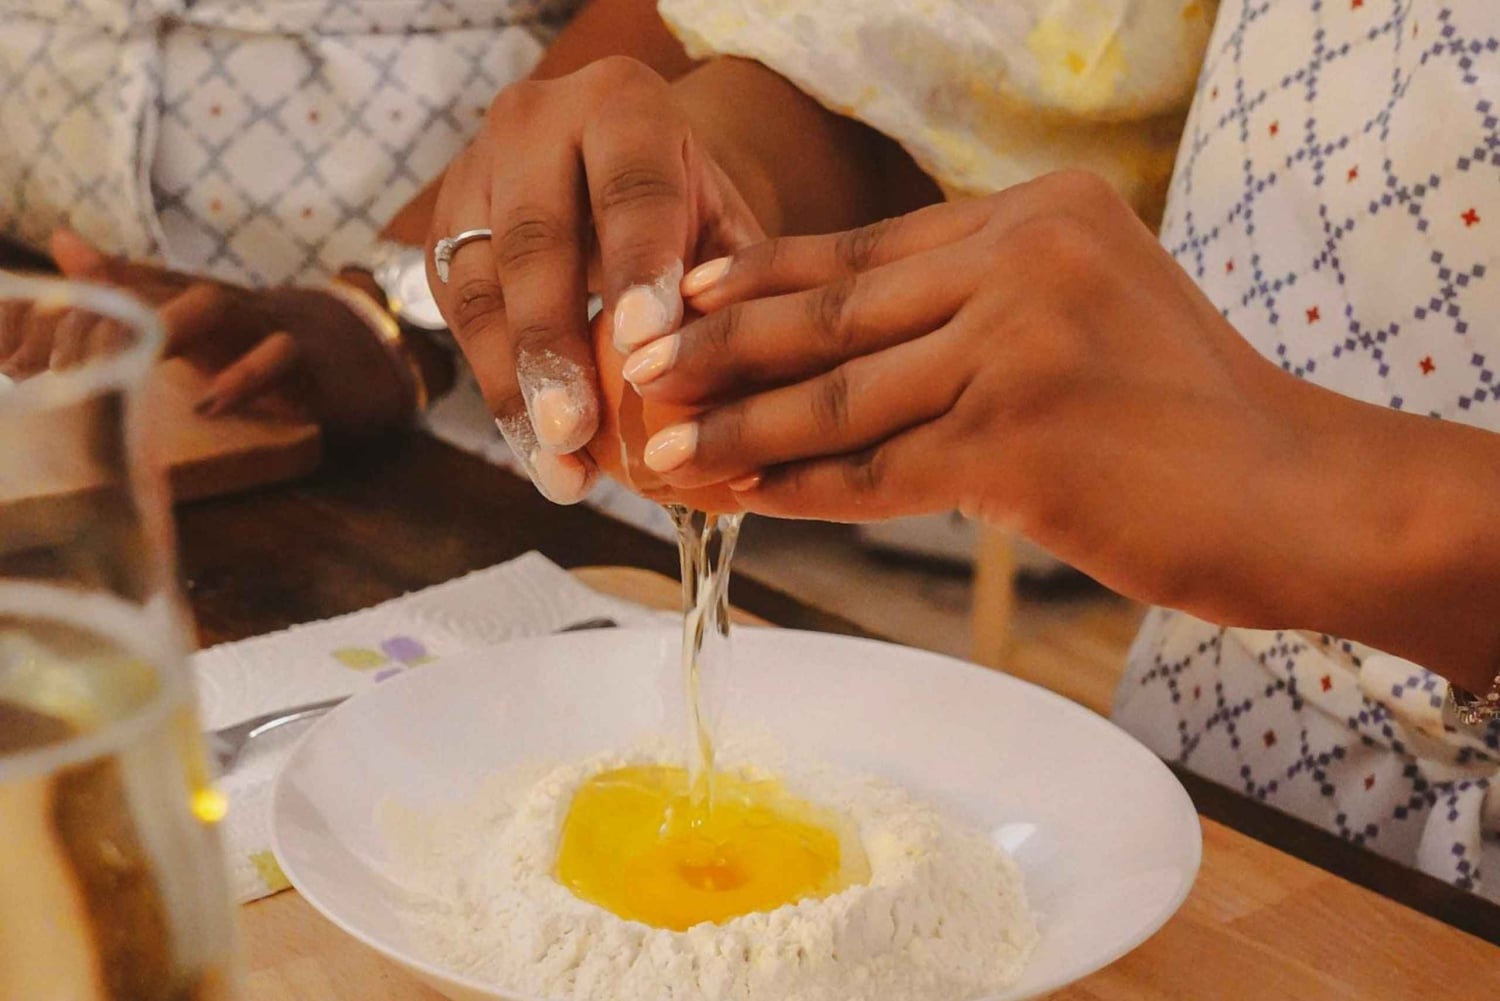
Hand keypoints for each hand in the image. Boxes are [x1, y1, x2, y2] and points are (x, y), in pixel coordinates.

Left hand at [2, 231, 417, 436]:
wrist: (374, 349)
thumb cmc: (275, 341)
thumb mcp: (201, 320)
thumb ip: (134, 289)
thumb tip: (61, 242)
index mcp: (198, 300)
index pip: (125, 288)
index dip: (68, 311)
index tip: (15, 356)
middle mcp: (229, 306)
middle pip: (162, 290)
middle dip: (105, 316)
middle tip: (53, 366)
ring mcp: (272, 328)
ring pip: (218, 307)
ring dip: (169, 327)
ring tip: (126, 362)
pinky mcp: (312, 362)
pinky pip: (280, 359)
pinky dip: (244, 380)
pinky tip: (211, 404)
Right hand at [424, 56, 762, 503]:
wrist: (618, 174)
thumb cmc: (689, 214)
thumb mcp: (724, 229)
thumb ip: (732, 292)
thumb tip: (739, 394)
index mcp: (622, 106)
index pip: (629, 188)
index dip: (635, 265)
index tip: (644, 344)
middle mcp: (533, 125)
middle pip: (534, 241)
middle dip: (553, 344)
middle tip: (576, 431)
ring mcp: (472, 177)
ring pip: (481, 289)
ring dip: (514, 387)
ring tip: (558, 465)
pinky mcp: (440, 237)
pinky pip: (461, 322)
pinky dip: (500, 393)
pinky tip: (538, 454)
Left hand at [622, 172, 1338, 627]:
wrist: (1298, 491)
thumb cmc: (1190, 415)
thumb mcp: (1092, 310)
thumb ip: (985, 303)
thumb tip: (859, 339)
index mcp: (1037, 214)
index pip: (864, 249)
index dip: (760, 276)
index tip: (681, 296)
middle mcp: (1024, 261)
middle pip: (834, 311)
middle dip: (721, 342)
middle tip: (635, 365)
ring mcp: (1019, 348)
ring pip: (841, 394)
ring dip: (739, 424)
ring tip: (662, 448)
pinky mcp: (1017, 443)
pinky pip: (876, 470)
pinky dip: (801, 486)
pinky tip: (742, 496)